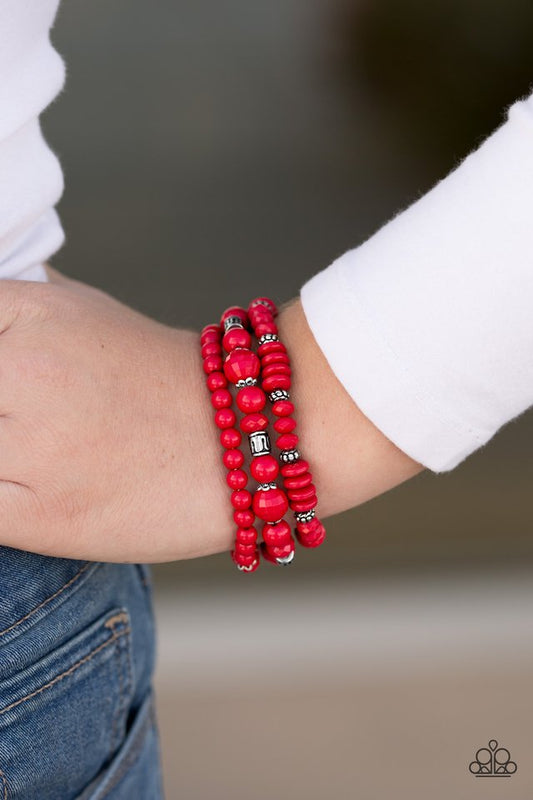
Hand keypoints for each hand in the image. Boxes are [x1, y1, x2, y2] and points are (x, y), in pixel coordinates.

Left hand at [0, 267, 420, 564]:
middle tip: (14, 425)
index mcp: (23, 312)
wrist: (244, 437)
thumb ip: (13, 306)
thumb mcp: (82, 311)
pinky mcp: (40, 516)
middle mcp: (19, 370)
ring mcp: (29, 445)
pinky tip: (19, 487)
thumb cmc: (161, 376)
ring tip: (25, 447)